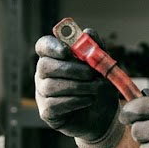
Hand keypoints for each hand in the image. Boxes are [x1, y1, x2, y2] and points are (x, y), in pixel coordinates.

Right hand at [34, 30, 122, 147]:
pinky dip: (74, 101)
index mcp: (55, 58)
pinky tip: (88, 100)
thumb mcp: (103, 64)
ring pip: (50, 86)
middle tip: (90, 74)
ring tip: (95, 88)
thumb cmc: (100, 85)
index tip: (67, 51)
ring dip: (77, 86)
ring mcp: (42, 93)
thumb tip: (87, 32)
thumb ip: (96, 47)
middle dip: (70, 69)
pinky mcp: (47, 112)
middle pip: (44, 65)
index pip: (43, 45)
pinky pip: (53, 104)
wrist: (105, 115)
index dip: (52, 46)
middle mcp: (44, 74)